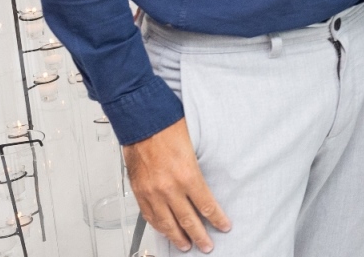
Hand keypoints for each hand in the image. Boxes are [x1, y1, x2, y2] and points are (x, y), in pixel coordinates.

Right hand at [123, 119, 230, 252]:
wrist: (141, 120)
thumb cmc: (167, 126)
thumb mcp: (194, 145)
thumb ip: (199, 167)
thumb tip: (208, 180)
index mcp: (187, 175)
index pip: (206, 206)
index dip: (217, 219)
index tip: (224, 226)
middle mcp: (169, 188)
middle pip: (188, 221)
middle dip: (200, 236)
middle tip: (207, 246)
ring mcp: (152, 192)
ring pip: (167, 223)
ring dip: (177, 237)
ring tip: (186, 246)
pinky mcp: (139, 191)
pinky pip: (149, 215)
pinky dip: (158, 226)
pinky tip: (164, 231)